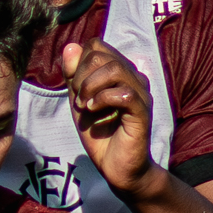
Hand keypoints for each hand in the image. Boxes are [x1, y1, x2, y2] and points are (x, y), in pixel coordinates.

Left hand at [63, 40, 157, 197]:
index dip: (79, 62)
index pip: (97, 45)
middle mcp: (134, 78)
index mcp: (120, 72)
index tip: (75, 88)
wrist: (116, 167)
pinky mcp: (142, 113)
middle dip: (81, 75)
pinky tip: (94, 110)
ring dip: (91, 86)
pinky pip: (124, 93)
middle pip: (102, 55)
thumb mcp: (79, 101)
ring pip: (115, 69)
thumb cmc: (100, 134)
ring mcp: (141, 94)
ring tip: (85, 106)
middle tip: (79, 99)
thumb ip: (73, 76)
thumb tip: (70, 46)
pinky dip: (103, 99)